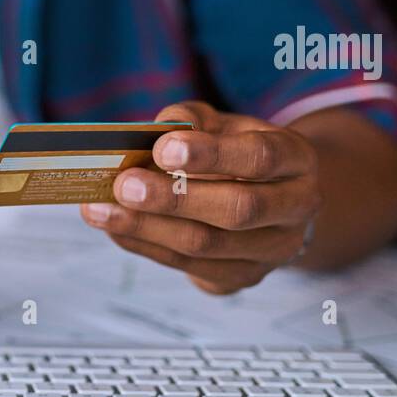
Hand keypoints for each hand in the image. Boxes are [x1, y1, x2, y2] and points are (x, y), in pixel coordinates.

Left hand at [80, 102, 321, 293]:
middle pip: (237, 210)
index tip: (162, 149)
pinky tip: (114, 228)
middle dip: (174, 199)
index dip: (212, 154)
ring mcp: (272, 252)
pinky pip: (189, 266)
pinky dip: (145, 245)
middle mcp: (295, 210)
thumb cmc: (236, 151)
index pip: (261, 158)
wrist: (270, 197)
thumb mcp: (222, 124)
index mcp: (296, 161)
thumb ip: (189, 119)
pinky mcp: (242, 277)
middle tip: (123, 185)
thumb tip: (154, 131)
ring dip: (146, 228)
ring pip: (207, 247)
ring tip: (100, 210)